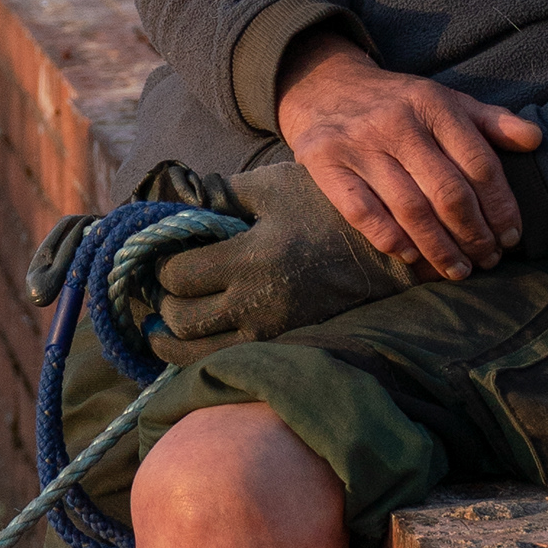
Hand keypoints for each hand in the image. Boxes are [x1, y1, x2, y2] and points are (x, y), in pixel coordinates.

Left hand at [144, 156, 401, 348]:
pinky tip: (196, 337)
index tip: (162, 254)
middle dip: (162, 303)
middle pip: (181, 319)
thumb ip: (216, 195)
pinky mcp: (284, 345)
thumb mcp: (269, 187)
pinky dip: (202, 353)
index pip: (178, 274)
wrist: (386, 250)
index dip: (160, 264)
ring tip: (164, 323)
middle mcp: (258, 303)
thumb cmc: (324, 208)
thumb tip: (171, 205)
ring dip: (173, 338)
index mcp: (251, 258)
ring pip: (197, 353)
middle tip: (161, 288)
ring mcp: (272, 331)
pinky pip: (227, 360)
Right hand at [272, 37, 545, 280]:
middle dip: (474, 234)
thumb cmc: (397, 102)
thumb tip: (535, 140)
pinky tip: (412, 257)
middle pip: (447, 192)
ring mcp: (359, 144)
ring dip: (439, 248)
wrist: (322, 85)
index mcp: (433, 104)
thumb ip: (491, 121)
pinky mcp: (325, 164)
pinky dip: (391, 240)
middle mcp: (397, 123)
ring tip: (458, 270)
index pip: (479, 164)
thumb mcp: (445, 99)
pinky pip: (363, 213)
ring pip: (409, 209)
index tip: (511, 236)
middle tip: (488, 260)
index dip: (500, 206)